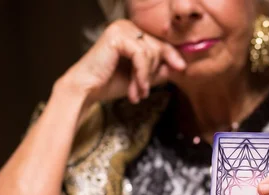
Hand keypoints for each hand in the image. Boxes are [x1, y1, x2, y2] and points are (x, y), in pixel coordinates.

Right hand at [60, 19, 185, 105]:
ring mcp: (121, 28)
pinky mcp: (116, 36)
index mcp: (132, 33)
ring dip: (146, 78)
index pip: (160, 42)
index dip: (172, 55)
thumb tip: (179, 66)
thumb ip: (158, 70)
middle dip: (153, 73)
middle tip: (144, 92)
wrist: (87, 89)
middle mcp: (127, 26)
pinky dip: (142, 74)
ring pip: (151, 53)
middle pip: (157, 47)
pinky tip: (137, 89)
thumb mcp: (141, 76)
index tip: (181, 68)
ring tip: (138, 93)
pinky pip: (141, 55)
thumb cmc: (110, 83)